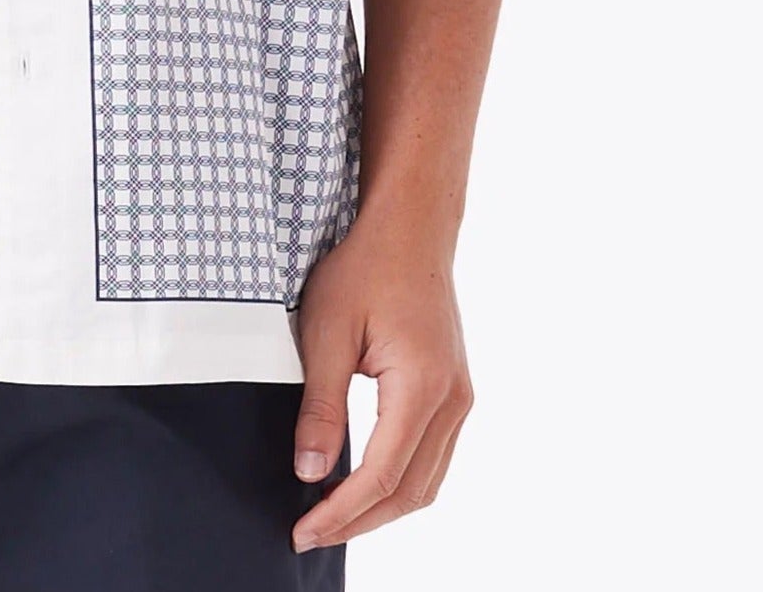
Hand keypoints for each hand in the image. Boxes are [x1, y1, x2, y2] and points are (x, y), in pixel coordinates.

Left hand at [287, 207, 475, 551]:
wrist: (408, 229)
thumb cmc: (364, 268)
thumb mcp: (326, 331)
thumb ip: (320, 406)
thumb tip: (309, 472)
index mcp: (422, 386)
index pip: (381, 476)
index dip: (340, 512)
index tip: (302, 530)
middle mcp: (453, 400)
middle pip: (411, 492)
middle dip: (359, 522)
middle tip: (309, 534)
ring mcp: (460, 398)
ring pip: (427, 481)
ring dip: (381, 509)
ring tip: (332, 518)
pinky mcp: (454, 392)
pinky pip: (433, 457)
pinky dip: (399, 482)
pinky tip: (363, 484)